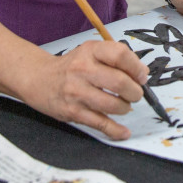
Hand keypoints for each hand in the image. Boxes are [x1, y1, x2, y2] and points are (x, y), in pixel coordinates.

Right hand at [22, 40, 147, 140]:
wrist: (39, 79)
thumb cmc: (72, 66)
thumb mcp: (91, 53)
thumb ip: (116, 59)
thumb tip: (143, 74)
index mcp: (90, 51)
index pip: (120, 55)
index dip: (136, 68)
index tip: (142, 77)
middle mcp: (82, 70)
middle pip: (120, 82)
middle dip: (135, 92)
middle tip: (135, 94)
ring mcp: (76, 92)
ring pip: (113, 105)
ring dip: (125, 108)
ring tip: (124, 105)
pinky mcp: (73, 112)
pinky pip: (101, 124)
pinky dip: (116, 131)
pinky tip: (124, 132)